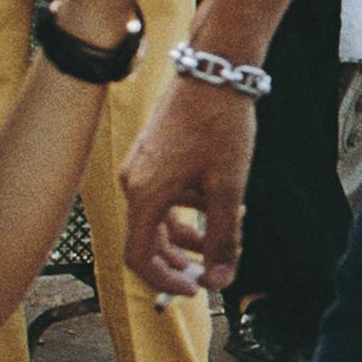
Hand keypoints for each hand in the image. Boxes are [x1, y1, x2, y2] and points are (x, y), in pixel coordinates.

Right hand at [118, 66, 255, 297]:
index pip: (139, 256)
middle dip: (179, 261)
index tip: (194, 290)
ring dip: (187, 235)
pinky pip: (161, 196)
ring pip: (157, 218)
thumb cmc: (221, 123)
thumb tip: (220, 280)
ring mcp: (140, 166)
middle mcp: (133, 181)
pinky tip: (216, 205)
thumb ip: (223, 237)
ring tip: (224, 235)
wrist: (216, 70)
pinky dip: (186, 209)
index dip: (164, 280)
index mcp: (145, 193)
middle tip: (211, 274)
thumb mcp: (228, 187)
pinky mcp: (152, 154)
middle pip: (147, 240)